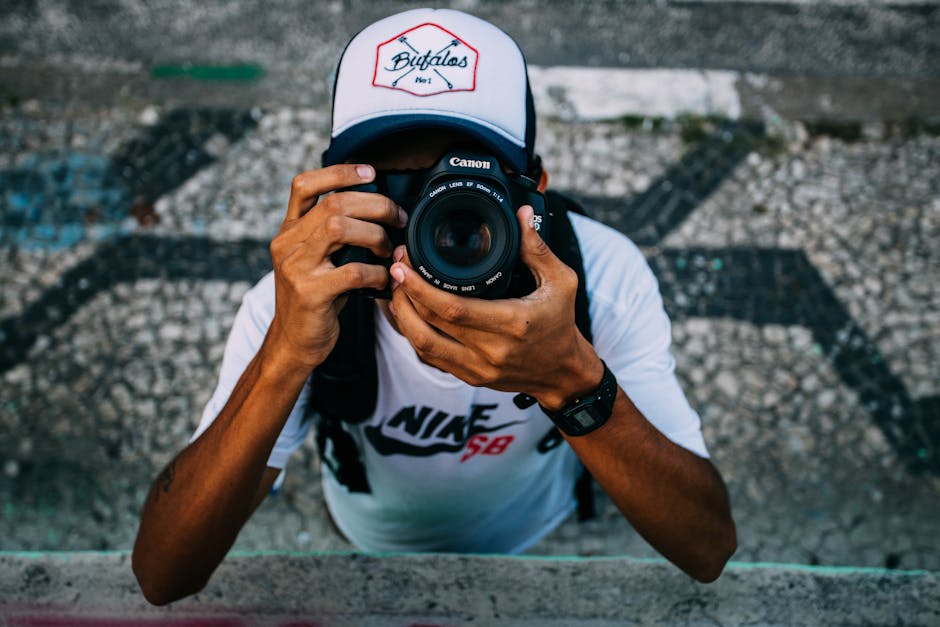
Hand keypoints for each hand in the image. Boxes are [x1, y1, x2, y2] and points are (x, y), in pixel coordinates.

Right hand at [266, 164, 407, 369]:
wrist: (294, 342)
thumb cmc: (315, 299)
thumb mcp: (316, 259)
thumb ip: (332, 234)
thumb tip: (378, 207)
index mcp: (289, 231)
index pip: (304, 185)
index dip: (338, 172)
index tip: (370, 172)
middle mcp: (287, 244)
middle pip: (333, 203)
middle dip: (375, 205)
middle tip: (398, 218)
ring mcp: (296, 267)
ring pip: (339, 228)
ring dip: (375, 234)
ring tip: (389, 249)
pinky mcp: (310, 293)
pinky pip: (352, 272)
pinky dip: (377, 273)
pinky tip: (384, 279)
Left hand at [388, 205, 603, 409]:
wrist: (563, 373)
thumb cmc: (561, 325)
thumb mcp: (561, 282)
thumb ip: (537, 248)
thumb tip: (519, 214)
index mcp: (512, 323)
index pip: (454, 309)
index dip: (421, 288)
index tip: (403, 266)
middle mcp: (491, 350)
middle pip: (430, 325)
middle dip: (404, 295)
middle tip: (395, 268)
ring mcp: (478, 369)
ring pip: (423, 345)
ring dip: (402, 317)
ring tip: (394, 290)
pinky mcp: (470, 377)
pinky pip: (431, 358)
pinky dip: (413, 335)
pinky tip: (406, 314)